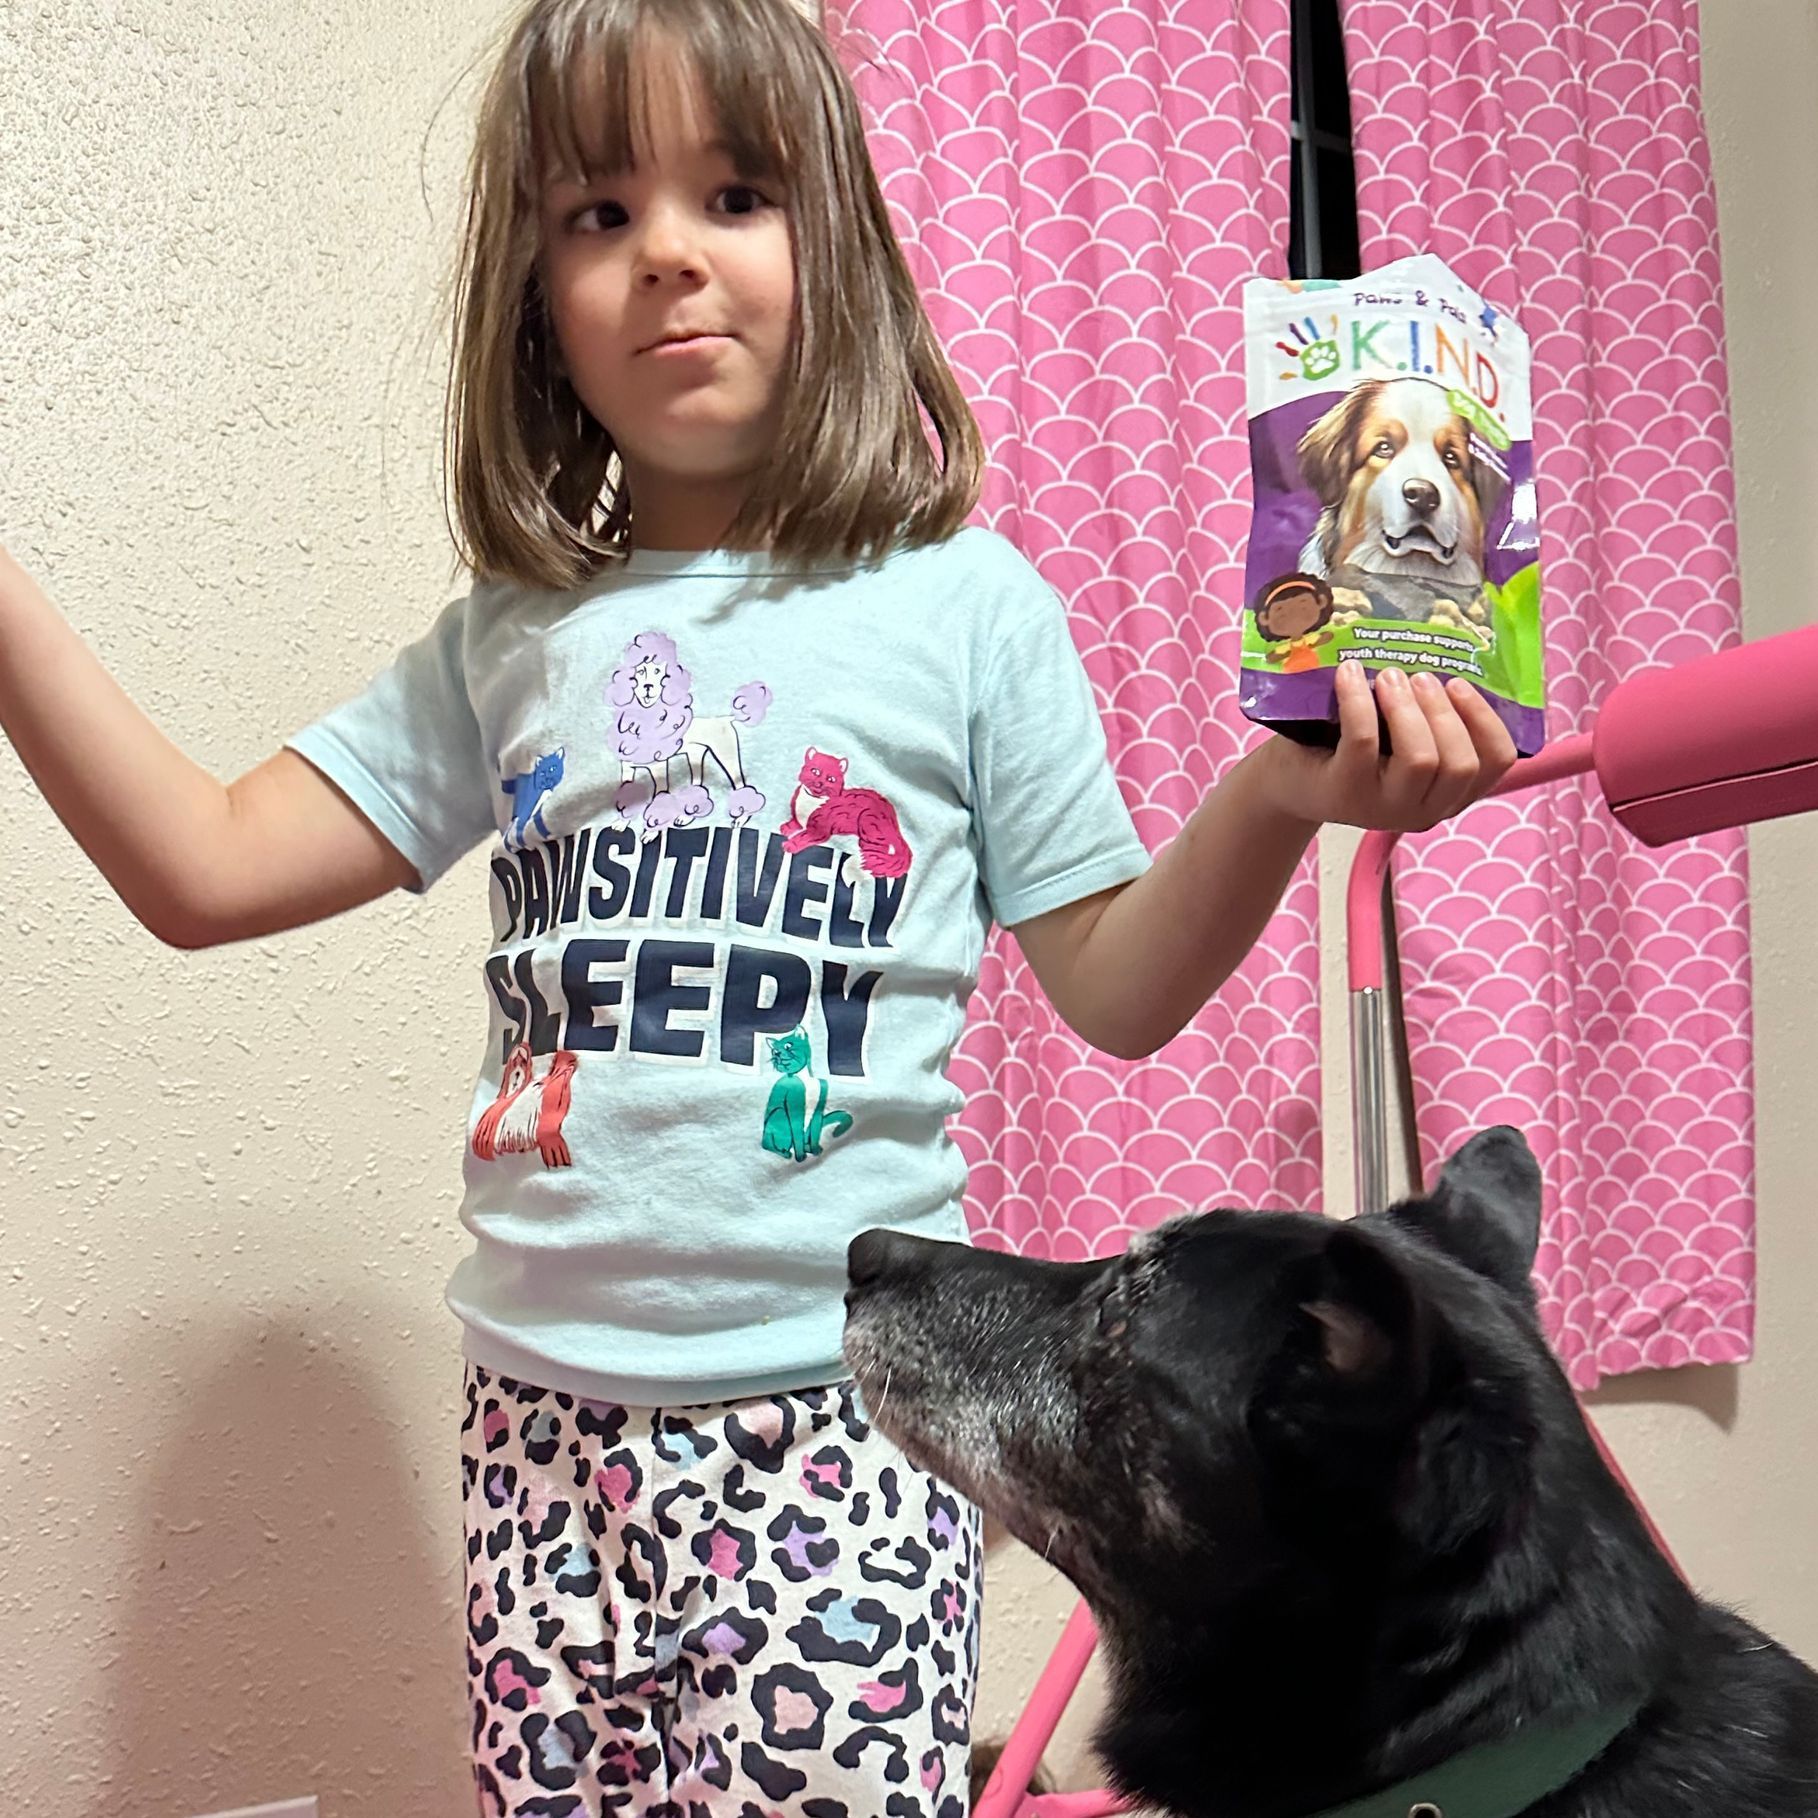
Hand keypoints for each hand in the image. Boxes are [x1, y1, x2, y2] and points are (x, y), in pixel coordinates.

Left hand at [1253, 659, 1518, 832]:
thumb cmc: (1353, 750)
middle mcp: (1421, 810)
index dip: (1486, 720)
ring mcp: (1382, 807)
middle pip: (1460, 763)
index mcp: (1448, 795)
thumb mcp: (1402, 740)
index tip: (1460, 683)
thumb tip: (1455, 656)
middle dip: (1444, 711)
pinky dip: (1358, 700)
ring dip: (1408, 708)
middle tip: (1419, 676)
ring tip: (1389, 675)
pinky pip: (1364, 740)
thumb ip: (1433, 720)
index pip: (1495, 764)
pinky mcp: (1343, 792)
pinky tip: (1348, 673)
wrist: (1289, 781)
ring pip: (1420, 758)